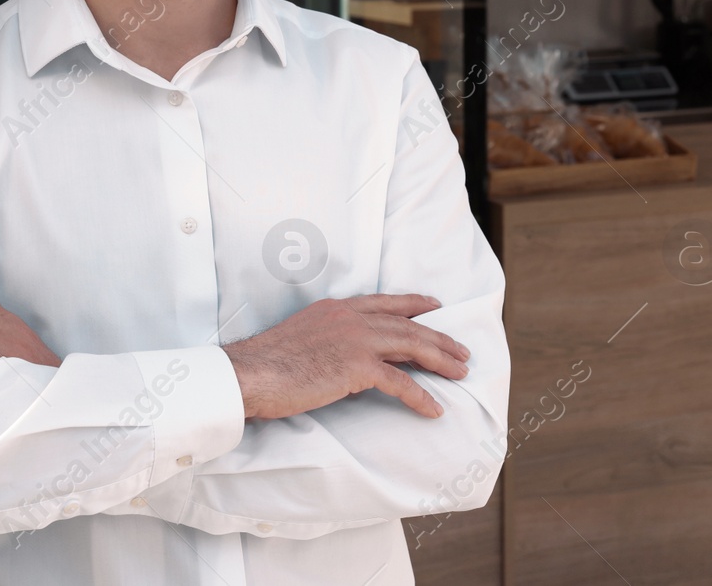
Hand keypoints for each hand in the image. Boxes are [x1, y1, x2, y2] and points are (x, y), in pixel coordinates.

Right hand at [224, 295, 469, 420]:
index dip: (413, 304)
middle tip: (461, 350)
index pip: (385, 303)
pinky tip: (434, 408)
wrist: (250, 373)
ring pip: (411, 346)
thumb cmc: (267, 363)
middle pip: (407, 325)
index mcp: (337, 309)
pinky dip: (420, 396)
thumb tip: (345, 356)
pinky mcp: (356, 367)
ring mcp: (355, 339)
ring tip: (460, 372)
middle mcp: (350, 318)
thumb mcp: (302, 337)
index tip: (434, 306)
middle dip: (438, 338)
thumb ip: (329, 339)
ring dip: (440, 360)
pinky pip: (399, 382)